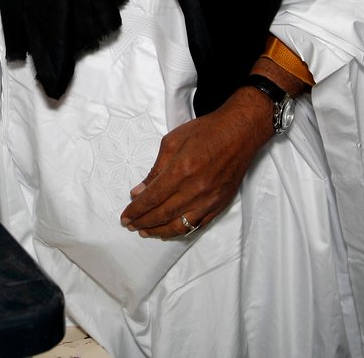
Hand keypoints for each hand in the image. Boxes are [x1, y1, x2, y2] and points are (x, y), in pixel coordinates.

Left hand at [120, 89, 271, 238]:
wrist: (239, 133)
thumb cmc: (205, 132)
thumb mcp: (172, 142)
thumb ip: (155, 170)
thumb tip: (140, 191)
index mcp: (180, 171)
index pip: (152, 198)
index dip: (136, 210)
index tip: (125, 216)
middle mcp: (195, 190)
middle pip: (163, 215)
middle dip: (143, 222)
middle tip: (130, 225)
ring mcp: (209, 200)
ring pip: (179, 225)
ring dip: (160, 231)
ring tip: (146, 231)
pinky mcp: (219, 204)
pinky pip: (197, 225)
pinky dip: (181, 230)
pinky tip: (170, 230)